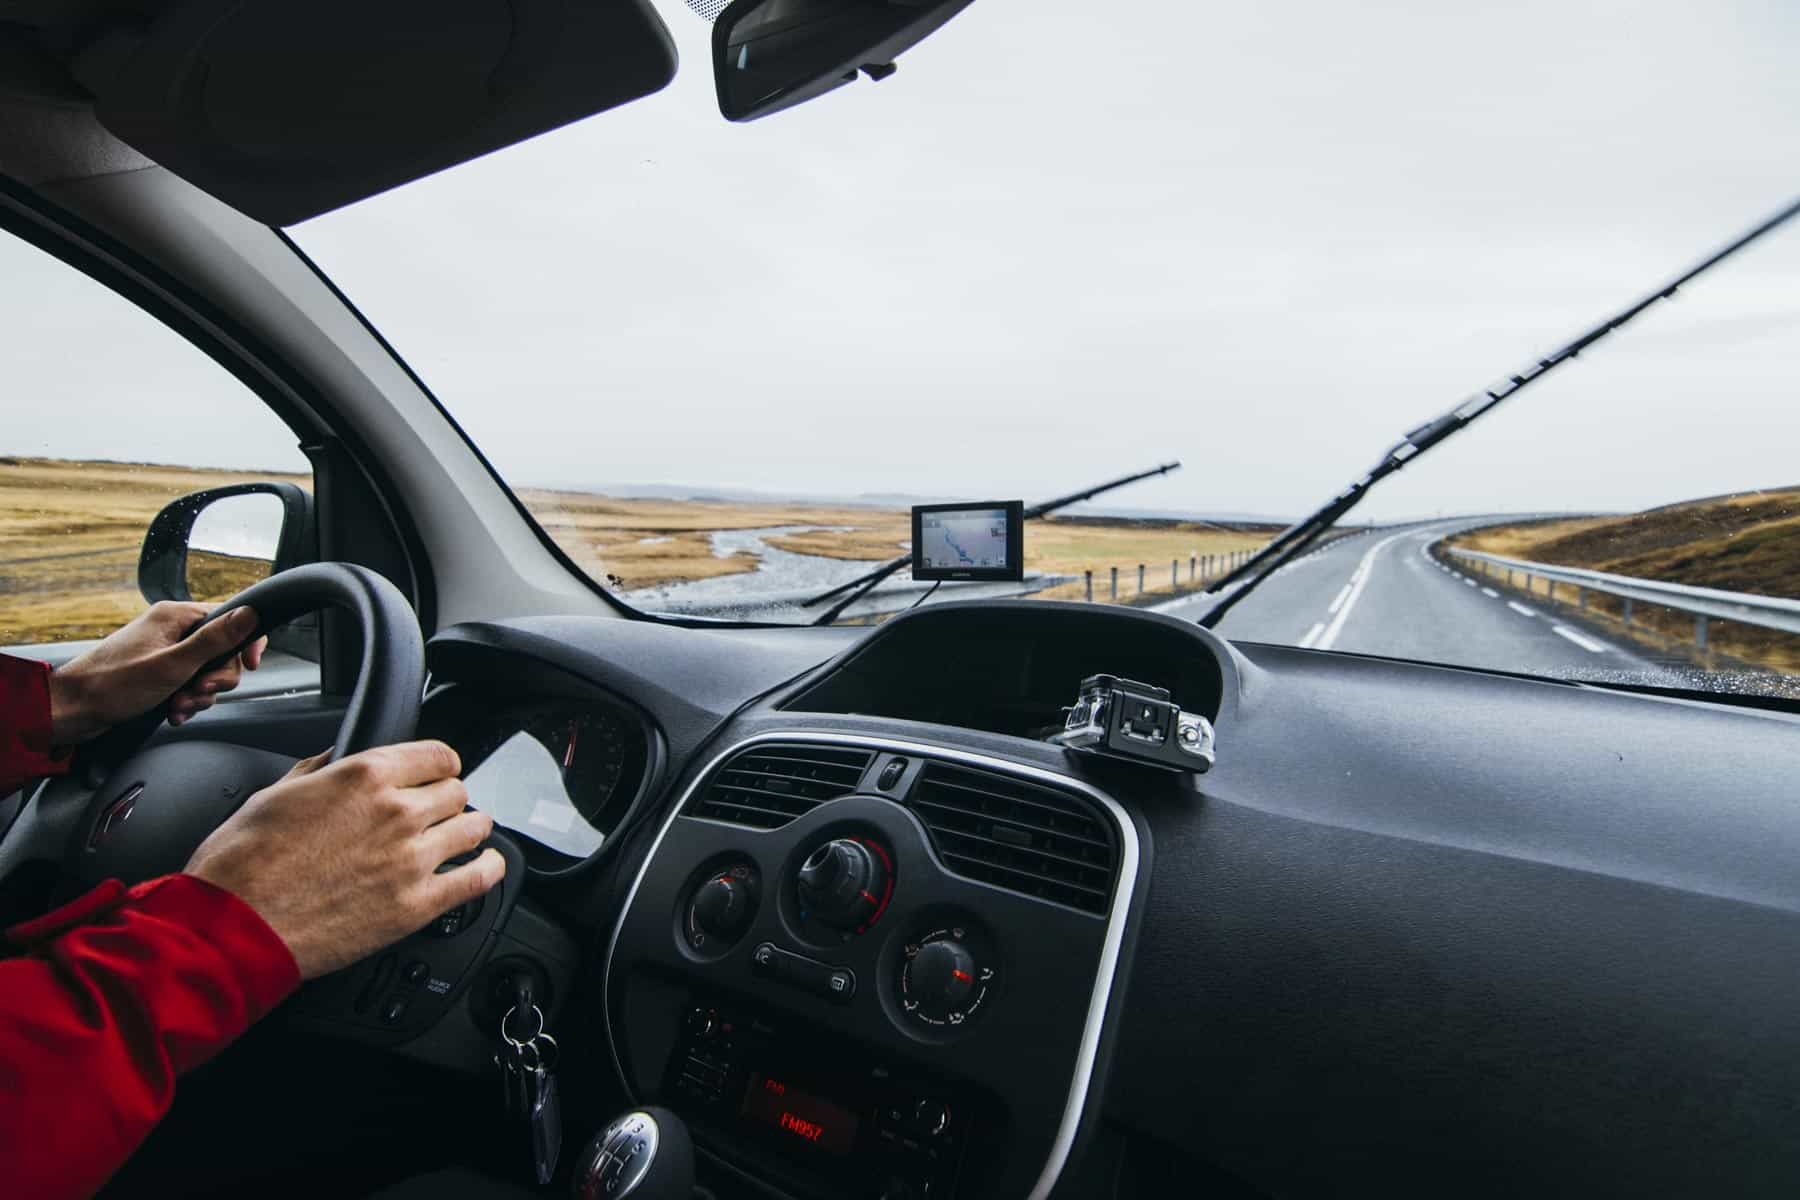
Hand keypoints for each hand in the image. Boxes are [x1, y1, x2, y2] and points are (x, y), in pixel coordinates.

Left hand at [48, 602, 267, 742]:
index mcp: (175, 616)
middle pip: (222, 651)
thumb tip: (250, 614)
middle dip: (214, 680)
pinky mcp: (159, 671)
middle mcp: (172, 629)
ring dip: (198, 695)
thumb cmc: (111, 685)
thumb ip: (214, 640)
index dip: (246, 644)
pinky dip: (186, 701)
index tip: (250, 666)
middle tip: (196, 692)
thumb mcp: (173, 665)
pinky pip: (189, 684)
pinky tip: (173, 711)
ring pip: (207, 672)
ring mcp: (165, 650)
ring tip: (177, 706)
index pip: (231, 618)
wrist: (72, 710)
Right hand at [184, 741, 504, 979]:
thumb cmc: (242, 864)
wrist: (233, 925)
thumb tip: (337, 760)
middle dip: (448, 799)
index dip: (437, 765)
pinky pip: (478, 879)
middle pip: (457, 791)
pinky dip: (489, 869)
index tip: (436, 774)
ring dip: (469, 830)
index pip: (437, 754)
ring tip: (463, 836)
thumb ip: (318, 772)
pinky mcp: (417, 905)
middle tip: (437, 812)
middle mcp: (396, 811)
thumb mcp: (275, 794)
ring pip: (474, 828)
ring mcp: (411, 859)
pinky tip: (487, 865)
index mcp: (364, 776)